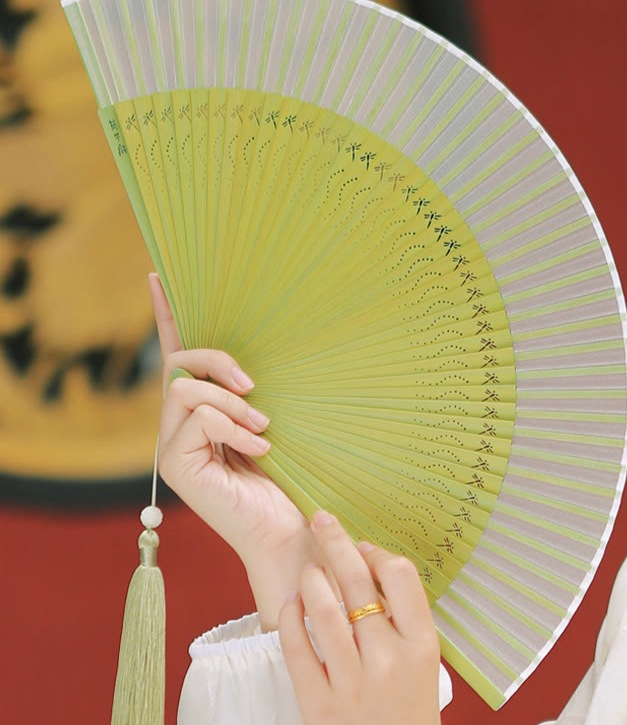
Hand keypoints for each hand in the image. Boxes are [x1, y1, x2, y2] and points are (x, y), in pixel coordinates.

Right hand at [149, 273, 323, 627]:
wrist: (291, 529)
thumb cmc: (289, 476)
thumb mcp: (270, 418)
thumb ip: (249, 391)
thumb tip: (250, 361)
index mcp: (201, 411)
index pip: (178, 353)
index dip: (168, 313)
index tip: (160, 273)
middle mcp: (178, 425)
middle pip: (180, 363)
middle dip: (219, 363)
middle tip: (256, 389)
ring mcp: (172, 446)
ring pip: (186, 389)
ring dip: (233, 405)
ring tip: (263, 431)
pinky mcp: (175, 465)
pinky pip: (199, 418)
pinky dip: (235, 428)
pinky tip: (259, 451)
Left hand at [279, 510, 440, 724]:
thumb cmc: (410, 708)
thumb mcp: (425, 663)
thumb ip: (405, 618)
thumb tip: (369, 563)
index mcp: (422, 646)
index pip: (400, 576)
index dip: (378, 553)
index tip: (365, 549)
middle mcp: (387, 661)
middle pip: (357, 582)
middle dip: (335, 542)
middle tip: (320, 520)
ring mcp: (351, 683)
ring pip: (322, 609)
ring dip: (311, 579)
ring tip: (309, 570)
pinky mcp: (318, 704)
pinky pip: (297, 647)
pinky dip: (291, 617)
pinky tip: (293, 603)